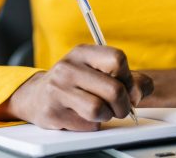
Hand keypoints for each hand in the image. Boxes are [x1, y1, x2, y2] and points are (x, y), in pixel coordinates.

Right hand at [0, 44, 152, 130]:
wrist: (36, 96)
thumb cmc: (76, 82)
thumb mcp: (99, 71)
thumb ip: (129, 79)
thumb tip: (139, 92)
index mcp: (82, 52)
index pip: (118, 59)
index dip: (128, 77)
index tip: (124, 85)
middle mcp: (68, 67)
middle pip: (115, 89)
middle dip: (123, 105)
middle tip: (118, 106)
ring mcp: (58, 89)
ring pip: (100, 109)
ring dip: (107, 116)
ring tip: (100, 111)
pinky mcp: (53, 112)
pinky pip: (87, 124)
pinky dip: (92, 124)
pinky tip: (81, 116)